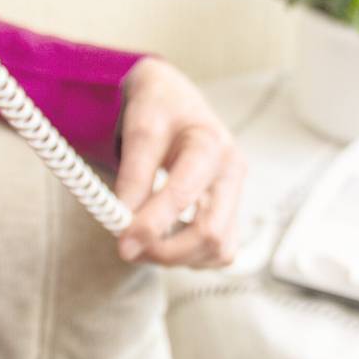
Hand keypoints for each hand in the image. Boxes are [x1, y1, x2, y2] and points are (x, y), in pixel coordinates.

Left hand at [111, 57, 246, 266]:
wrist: (175, 100)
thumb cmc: (159, 108)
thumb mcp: (141, 129)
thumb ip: (133, 175)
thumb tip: (124, 223)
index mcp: (211, 145)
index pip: (183, 196)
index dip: (151, 225)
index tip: (122, 244)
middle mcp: (233, 172)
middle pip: (210, 233)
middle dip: (166, 250)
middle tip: (129, 248)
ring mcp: (236, 194)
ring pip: (218, 249)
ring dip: (178, 257)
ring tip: (143, 242)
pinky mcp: (232, 211)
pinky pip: (219, 251)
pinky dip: (191, 257)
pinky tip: (166, 240)